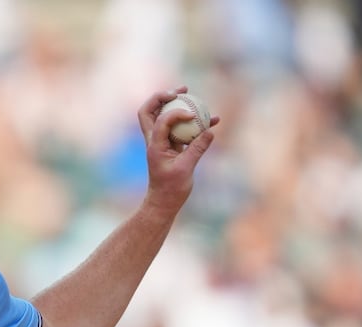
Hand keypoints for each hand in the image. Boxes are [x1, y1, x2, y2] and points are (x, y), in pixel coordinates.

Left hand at [138, 86, 219, 212]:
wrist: (164, 201)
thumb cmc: (171, 188)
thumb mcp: (186, 169)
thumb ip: (197, 149)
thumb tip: (210, 131)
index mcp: (154, 145)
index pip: (161, 121)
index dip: (176, 113)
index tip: (193, 115)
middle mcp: (154, 140)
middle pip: (149, 111)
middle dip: (161, 97)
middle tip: (180, 90)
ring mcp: (162, 142)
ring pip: (162, 116)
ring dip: (173, 104)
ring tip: (189, 92)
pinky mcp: (172, 146)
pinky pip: (180, 129)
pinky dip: (191, 122)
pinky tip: (212, 119)